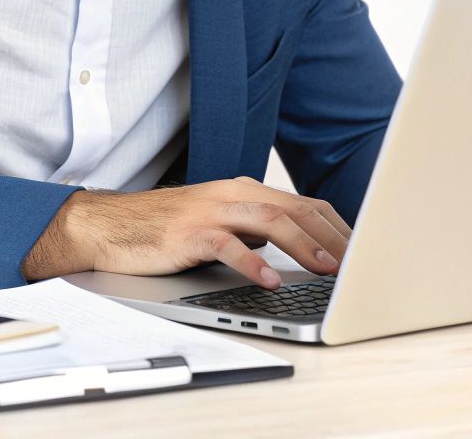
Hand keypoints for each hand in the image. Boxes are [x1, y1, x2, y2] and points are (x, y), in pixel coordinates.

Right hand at [21, 177, 349, 288]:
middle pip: (297, 210)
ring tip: (327, 268)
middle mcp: (234, 194)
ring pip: (271, 221)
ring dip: (304, 246)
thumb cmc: (166, 229)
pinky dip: (252, 263)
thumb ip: (254, 230)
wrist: (110, 226)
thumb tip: (292, 248)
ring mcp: (212, 211)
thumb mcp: (220, 224)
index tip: (361, 249)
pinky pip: (228, 246)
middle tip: (358, 262)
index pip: (304, 204)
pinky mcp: (189, 232)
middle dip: (333, 237)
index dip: (337, 226)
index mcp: (246, 191)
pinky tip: (269, 280)